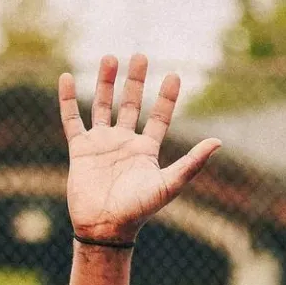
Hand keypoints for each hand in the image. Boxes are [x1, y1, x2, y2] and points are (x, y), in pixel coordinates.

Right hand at [60, 54, 220, 244]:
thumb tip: (218, 141)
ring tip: (109, 57)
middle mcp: (125, 143)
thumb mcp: (169, 184)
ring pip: (103, 105)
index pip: (159, 117)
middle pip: (131, 104)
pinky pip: (72, 119)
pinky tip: (67, 77)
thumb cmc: (139, 210)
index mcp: (147, 150)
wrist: (105, 228)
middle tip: (141, 56)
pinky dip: (68, 99)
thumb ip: (192, 162)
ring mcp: (102, 144)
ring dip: (105, 82)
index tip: (175, 75)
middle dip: (136, 81)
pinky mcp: (80, 149)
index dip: (167, 97)